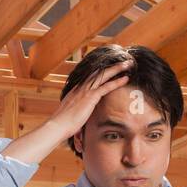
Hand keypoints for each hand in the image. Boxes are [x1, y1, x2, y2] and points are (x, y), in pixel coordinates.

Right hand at [0, 63, 129, 164]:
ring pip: (104, 75)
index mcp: (76, 90)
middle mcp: (81, 87)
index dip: (101, 71)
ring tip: (127, 64)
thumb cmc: (63, 123)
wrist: (58, 126)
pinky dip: (117, 82)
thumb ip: (77, 110)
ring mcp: (85, 91)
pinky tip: (125, 78)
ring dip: (117, 69)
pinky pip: (106, 87)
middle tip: (122, 61)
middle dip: (111, 66)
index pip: (90, 77)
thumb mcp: (70, 113)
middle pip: (98, 72)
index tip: (109, 68)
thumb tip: (79, 115)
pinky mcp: (90, 97)